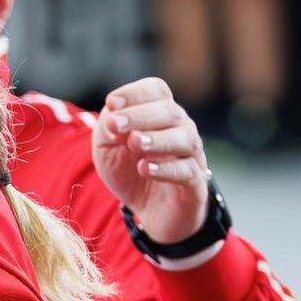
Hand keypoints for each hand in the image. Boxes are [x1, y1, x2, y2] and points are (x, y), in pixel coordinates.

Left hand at [92, 76, 210, 244]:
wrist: (149, 210)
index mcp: (159, 114)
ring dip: (157, 139)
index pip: (156, 90)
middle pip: (170, 112)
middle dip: (140, 116)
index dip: (135, 94)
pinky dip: (166, 168)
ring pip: (184, 139)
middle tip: (116, 125)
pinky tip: (146, 168)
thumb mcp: (106, 147)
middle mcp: (180, 130)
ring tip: (135, 143)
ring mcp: (191, 156)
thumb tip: (114, 117)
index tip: (111, 104)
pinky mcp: (194, 184)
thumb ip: (107, 128)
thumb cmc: (128, 169)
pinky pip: (187, 172)